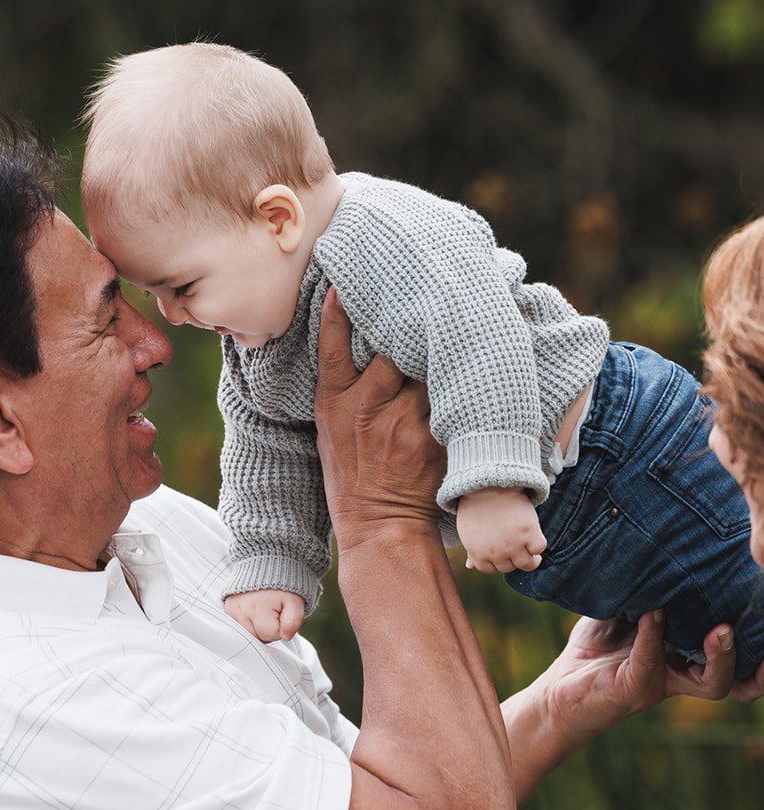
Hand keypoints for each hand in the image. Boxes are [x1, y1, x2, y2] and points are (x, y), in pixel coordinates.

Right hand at [224, 589, 305, 642]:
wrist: (267, 562)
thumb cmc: (283, 583)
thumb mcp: (295, 601)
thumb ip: (293, 621)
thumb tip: (286, 637)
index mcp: (258, 610)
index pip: (270, 636)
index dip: (281, 627)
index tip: (283, 613)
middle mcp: (241, 611)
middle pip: (257, 637)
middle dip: (268, 628)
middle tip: (274, 610)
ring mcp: (232, 610)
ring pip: (248, 633)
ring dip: (258, 626)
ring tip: (264, 608)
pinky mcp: (227, 608)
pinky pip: (239, 626)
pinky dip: (248, 621)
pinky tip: (255, 609)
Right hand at [314, 288, 444, 550]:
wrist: (382, 525)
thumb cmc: (353, 475)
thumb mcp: (331, 430)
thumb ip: (347, 389)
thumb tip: (368, 345)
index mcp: (335, 403)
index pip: (334, 347)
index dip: (338, 313)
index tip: (345, 285)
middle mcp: (367, 407)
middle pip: (395, 347)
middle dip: (411, 330)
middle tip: (428, 302)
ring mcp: (403, 421)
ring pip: (430, 367)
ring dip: (444, 352)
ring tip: (461, 326)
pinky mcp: (436, 436)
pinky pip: (453, 396)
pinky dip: (464, 383)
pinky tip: (477, 368)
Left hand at [457, 487, 546, 571]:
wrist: (487, 485)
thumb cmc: (475, 506)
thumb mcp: (468, 531)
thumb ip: (472, 551)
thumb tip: (470, 566)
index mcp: (478, 554)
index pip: (489, 569)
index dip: (496, 562)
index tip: (502, 555)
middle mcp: (496, 553)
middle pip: (509, 567)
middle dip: (512, 560)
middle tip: (518, 549)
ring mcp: (514, 544)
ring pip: (527, 564)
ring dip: (531, 560)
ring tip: (533, 553)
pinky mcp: (529, 532)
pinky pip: (539, 548)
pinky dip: (538, 545)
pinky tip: (535, 538)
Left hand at [507, 611, 763, 802]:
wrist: (560, 688)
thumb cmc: (597, 648)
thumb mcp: (624, 611)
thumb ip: (644, 590)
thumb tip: (662, 552)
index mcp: (686, 655)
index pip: (735, 652)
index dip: (757, 641)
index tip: (762, 606)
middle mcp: (683, 673)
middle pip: (739, 677)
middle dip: (753, 655)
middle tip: (745, 624)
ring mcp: (663, 683)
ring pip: (712, 684)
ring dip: (721, 657)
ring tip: (720, 631)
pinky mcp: (635, 688)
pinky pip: (651, 662)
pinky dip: (653, 635)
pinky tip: (653, 613)